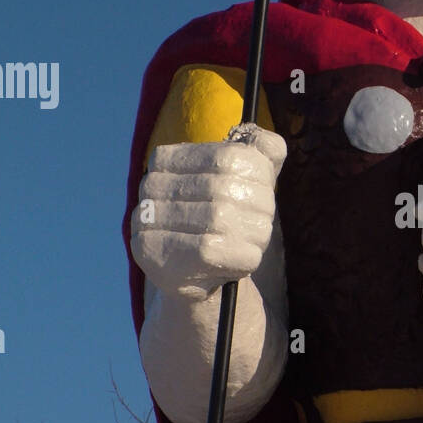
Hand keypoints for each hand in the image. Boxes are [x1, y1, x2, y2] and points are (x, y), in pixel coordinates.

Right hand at [130, 124, 286, 299]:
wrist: (195, 279)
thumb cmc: (224, 222)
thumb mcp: (245, 182)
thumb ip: (261, 156)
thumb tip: (271, 143)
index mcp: (167, 160)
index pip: (230, 156)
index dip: (260, 177)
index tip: (261, 193)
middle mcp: (152, 186)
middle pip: (227, 187)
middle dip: (258, 208)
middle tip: (259, 223)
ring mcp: (150, 222)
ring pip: (225, 219)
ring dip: (253, 234)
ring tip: (249, 242)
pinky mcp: (160, 257)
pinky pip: (221, 251)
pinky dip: (244, 258)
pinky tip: (240, 261)